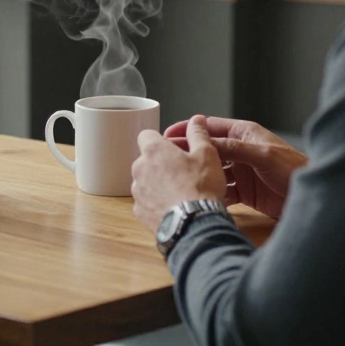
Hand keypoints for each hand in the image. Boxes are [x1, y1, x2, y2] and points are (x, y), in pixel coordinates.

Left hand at [131, 116, 228, 233]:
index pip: (146, 135)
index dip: (160, 141)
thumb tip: (197, 120)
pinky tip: (174, 207)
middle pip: (146, 160)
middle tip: (183, 172)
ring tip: (180, 192)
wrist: (195, 225)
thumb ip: (198, 134)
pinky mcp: (139, 212)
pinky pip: (146, 202)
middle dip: (161, 164)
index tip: (174, 148)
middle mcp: (140, 169)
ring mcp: (137, 192)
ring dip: (158, 184)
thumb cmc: (201, 188)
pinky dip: (157, 203)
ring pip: (145, 181)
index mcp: (154, 150)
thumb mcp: (207, 154)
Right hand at [164, 115, 306, 218]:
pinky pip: (223, 191)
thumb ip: (235, 147)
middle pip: (209, 150)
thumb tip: (207, 141)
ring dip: (199, 175)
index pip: (211, 127)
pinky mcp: (246, 192)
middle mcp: (241, 151)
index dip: (189, 130)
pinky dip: (212, 193)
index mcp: (245, 134)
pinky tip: (200, 197)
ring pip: (213, 171)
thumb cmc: (295, 170)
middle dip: (189, 154)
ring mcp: (243, 172)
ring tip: (179, 180)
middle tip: (167, 160)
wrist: (313, 199)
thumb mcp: (262, 155)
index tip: (169, 134)